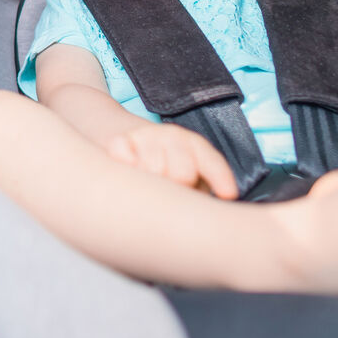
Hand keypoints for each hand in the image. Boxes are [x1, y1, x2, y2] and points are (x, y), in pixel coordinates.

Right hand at [104, 123, 239, 198]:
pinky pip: (127, 163)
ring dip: (148, 183)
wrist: (108, 125)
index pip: (210, 160)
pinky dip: (127, 171)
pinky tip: (127, 172)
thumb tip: (203, 212)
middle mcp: (171, 135)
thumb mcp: (181, 168)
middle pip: (183, 173)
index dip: (221, 177)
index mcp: (191, 143)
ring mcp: (144, 137)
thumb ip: (196, 188)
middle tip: (166, 190)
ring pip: (154, 171)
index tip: (228, 194)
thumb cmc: (153, 158)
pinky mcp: (118, 141)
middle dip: (176, 188)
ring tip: (145, 181)